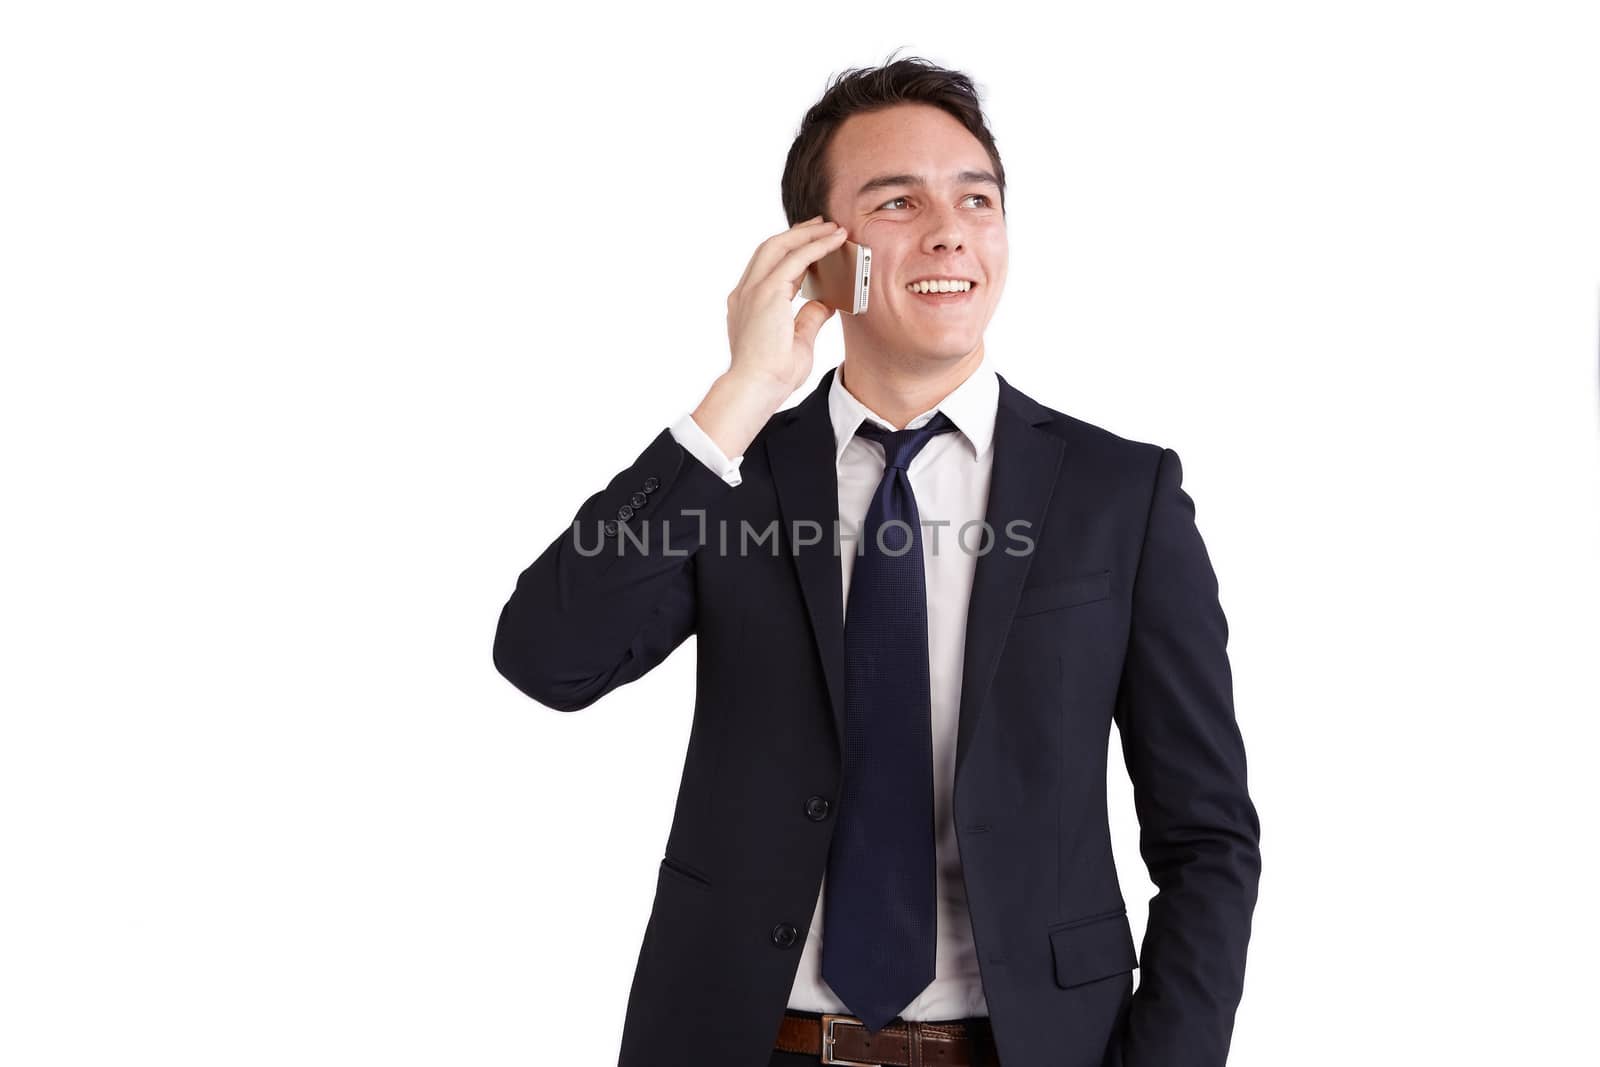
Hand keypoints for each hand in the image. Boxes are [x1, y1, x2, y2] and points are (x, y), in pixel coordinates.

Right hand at [692, 216, 847, 458]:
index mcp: (747, 304)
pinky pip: (795, 258)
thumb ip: (809, 319)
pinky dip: (816, 246)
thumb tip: (826, 303)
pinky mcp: (767, 292)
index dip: (791, 252)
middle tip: (820, 224)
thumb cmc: (771, 375)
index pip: (768, 267)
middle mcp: (745, 293)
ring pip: (779, 246)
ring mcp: (753, 290)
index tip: (809, 244)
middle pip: (770, 248)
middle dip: (796, 233)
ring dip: (807, 233)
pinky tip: (834, 240)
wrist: (755, 388)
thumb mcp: (798, 341)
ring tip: (831, 227)